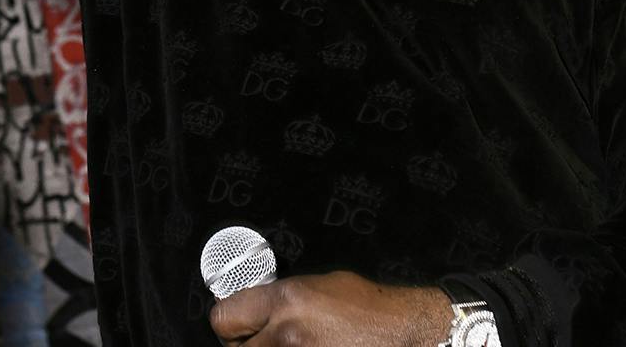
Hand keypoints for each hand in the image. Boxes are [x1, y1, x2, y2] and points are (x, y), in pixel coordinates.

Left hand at [209, 271, 449, 345]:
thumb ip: (279, 298)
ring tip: (285, 345)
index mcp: (286, 302)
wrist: (401, 333)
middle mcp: (287, 334)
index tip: (237, 325)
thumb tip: (254, 309)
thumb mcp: (316, 285)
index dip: (229, 323)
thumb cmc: (367, 307)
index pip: (224, 318)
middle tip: (261, 339)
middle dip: (246, 345)